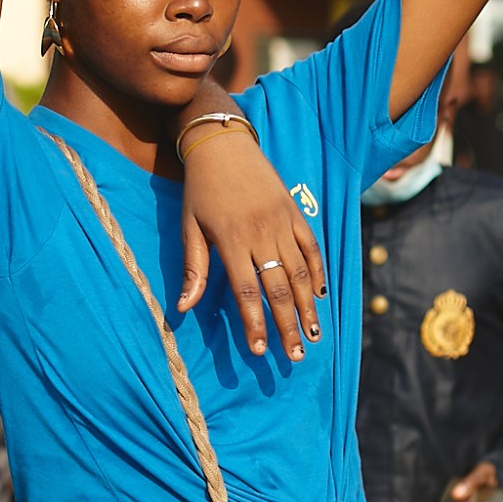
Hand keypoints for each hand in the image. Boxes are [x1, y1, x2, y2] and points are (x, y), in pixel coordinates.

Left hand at [178, 133, 326, 359]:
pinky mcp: (295, 212)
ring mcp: (283, 223)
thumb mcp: (190, 228)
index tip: (261, 351)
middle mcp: (262, 234)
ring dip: (308, 307)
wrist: (223, 144)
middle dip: (289, 326)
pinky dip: (318, 272)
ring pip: (301, 272)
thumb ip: (193, 269)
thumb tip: (183, 308)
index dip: (256, 324)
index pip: (247, 292)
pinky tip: (319, 296)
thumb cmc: (200, 190)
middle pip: (279, 289)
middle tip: (296, 357)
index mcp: (232, 241)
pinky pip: (312, 247)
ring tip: (314, 335)